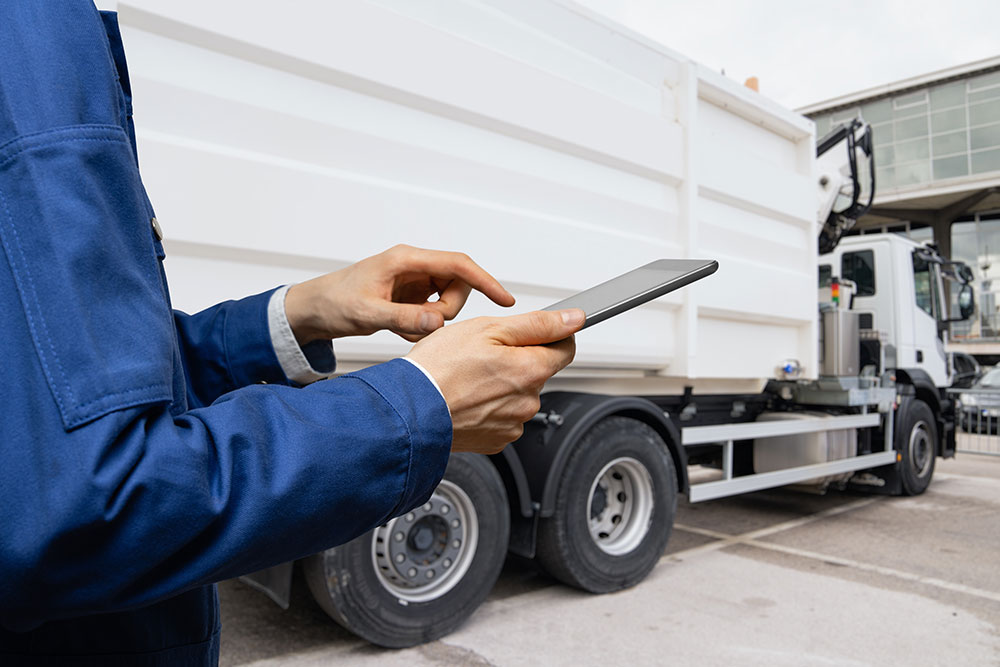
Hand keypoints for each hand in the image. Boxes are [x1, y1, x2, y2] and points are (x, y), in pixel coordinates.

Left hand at [284, 245, 514, 342]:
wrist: (313, 310)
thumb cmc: (333, 302)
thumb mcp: (367, 314)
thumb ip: (404, 318)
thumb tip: (438, 321)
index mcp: (406, 260)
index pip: (458, 265)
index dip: (485, 281)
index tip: (505, 299)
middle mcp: (414, 267)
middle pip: (457, 286)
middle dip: (446, 311)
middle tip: (420, 325)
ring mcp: (414, 282)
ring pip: (447, 302)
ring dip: (433, 321)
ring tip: (402, 328)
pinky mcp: (411, 297)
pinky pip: (433, 313)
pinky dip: (422, 326)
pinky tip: (400, 329)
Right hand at [406, 308, 584, 453]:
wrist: (409, 412)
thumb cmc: (439, 369)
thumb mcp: (488, 329)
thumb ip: (537, 324)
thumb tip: (573, 320)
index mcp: (531, 370)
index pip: (565, 349)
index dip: (552, 335)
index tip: (535, 332)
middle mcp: (528, 401)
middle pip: (537, 372)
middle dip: (517, 360)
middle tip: (483, 354)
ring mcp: (512, 424)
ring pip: (517, 395)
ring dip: (501, 385)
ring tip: (469, 378)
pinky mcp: (496, 440)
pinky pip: (501, 417)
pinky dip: (488, 407)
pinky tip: (467, 398)